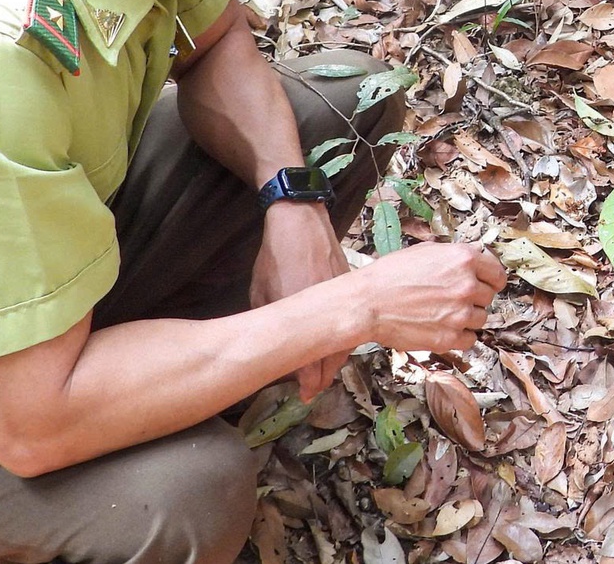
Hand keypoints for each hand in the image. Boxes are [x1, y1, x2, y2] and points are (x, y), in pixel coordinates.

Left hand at [251, 203, 353, 397]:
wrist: (300, 219)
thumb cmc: (275, 256)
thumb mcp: (262, 292)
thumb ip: (270, 320)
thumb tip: (271, 344)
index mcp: (304, 310)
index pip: (312, 356)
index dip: (309, 381)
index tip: (305, 395)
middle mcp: (329, 306)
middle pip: (335, 351)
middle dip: (324, 375)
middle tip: (313, 390)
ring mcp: (344, 294)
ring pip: (347, 336)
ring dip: (336, 356)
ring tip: (323, 371)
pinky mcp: (351, 284)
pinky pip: (351, 317)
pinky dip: (344, 334)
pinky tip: (335, 341)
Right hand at [355, 242, 506, 352]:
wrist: (367, 303)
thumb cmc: (389, 276)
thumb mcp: (425, 251)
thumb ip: (453, 256)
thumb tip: (470, 261)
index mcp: (463, 259)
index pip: (497, 273)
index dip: (492, 280)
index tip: (488, 284)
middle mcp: (466, 285)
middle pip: (488, 297)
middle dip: (474, 298)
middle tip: (453, 299)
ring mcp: (459, 313)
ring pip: (480, 319)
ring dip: (466, 318)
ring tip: (443, 313)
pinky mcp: (449, 338)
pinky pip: (470, 340)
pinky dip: (460, 336)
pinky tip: (443, 328)